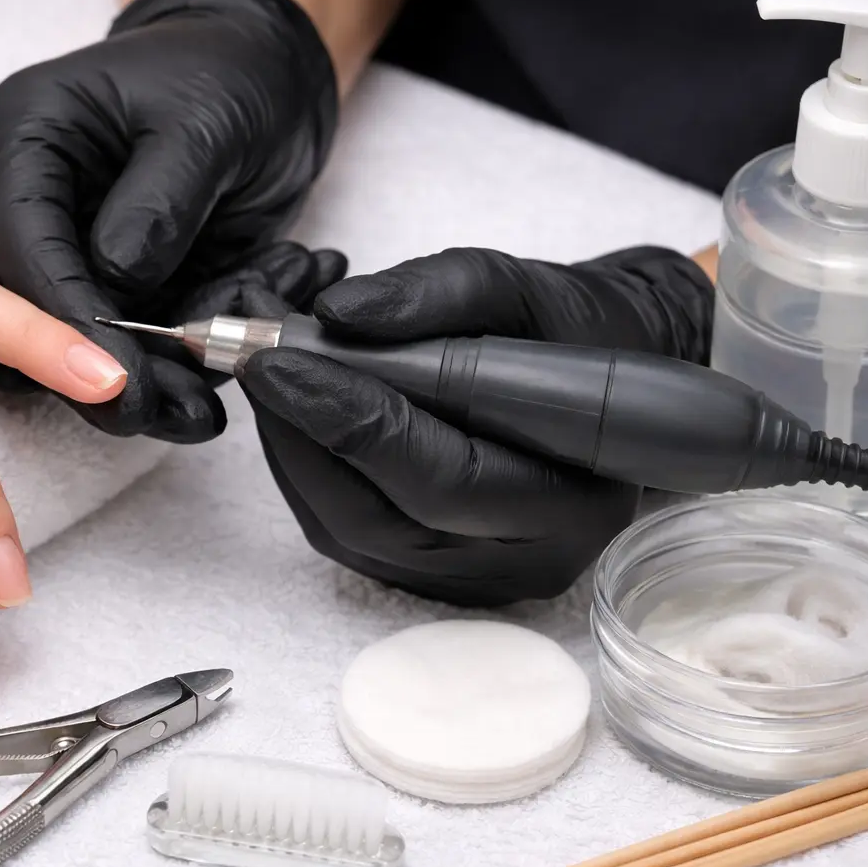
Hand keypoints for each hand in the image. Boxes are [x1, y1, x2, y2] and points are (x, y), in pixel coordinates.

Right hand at [0, 0, 338, 441]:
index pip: (17, 248)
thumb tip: (116, 278)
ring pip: (50, 351)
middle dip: (98, 376)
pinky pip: (96, 352)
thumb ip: (160, 202)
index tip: (123, 378)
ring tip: (205, 405)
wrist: (256, 77)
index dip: (67, 323)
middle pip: (16, 314)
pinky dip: (158, 371)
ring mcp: (38, 244)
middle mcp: (7, 193)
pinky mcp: (78, 284)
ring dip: (133, 387)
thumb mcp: (208, 124)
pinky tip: (214, 370)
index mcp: (22, 133)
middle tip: (175, 409)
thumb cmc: (229, 77)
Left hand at [237, 246, 714, 606]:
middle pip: (377, 518)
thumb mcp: (531, 286)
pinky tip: (296, 409)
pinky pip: (345, 529)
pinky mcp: (430, 573)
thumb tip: (338, 315)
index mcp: (575, 501)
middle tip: (255, 359)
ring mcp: (471, 579)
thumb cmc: (583, 335)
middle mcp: (523, 561)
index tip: (278, 357)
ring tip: (269, 371)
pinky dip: (308, 467)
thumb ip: (441, 293)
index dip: (349, 418)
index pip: (441, 477)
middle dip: (300, 433)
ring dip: (292, 448)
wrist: (613, 379)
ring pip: (347, 529)